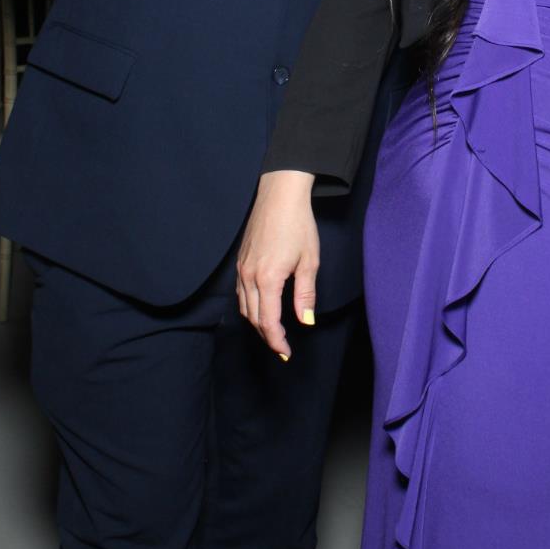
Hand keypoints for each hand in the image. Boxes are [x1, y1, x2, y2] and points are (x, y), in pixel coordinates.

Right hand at [236, 170, 318, 360]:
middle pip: (253, 317)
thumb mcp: (309, 261)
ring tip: (273, 332)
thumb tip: (305, 320)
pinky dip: (250, 306)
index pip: (268, 321)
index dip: (277, 341)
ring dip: (257, 322)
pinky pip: (240, 292)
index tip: (286, 353)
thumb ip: (305, 294)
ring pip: (244, 306)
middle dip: (267, 336)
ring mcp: (242, 268)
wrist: (279, 195)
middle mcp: (249, 276)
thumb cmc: (298, 225)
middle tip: (281, 348)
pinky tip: (261, 308)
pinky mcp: (240, 260)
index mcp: (267, 279)